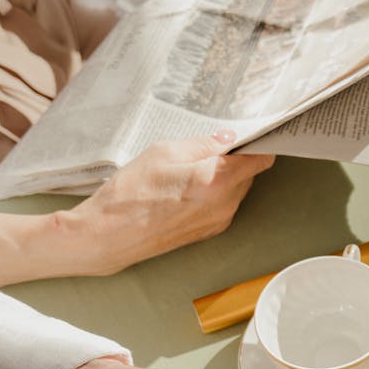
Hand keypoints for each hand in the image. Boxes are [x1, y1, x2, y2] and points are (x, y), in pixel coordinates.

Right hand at [54, 137, 273, 277]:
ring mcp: (218, 221)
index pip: (260, 159)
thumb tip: (226, 139)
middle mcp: (224, 205)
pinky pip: (224, 204)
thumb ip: (202, 145)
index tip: (255, 132)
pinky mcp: (208, 232)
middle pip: (250, 174)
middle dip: (238, 158)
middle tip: (214, 144)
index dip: (260, 143)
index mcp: (216, 181)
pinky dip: (216, 192)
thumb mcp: (163, 153)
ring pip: (237, 189)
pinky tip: (189, 185)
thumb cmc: (129, 194)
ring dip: (226, 175)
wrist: (108, 236)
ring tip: (193, 166)